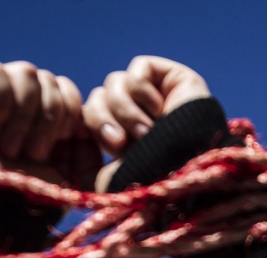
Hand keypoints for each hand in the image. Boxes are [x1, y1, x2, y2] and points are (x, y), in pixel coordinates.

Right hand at [0, 61, 100, 188]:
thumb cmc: (29, 201)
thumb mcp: (72, 177)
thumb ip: (90, 150)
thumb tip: (97, 124)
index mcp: (44, 121)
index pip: (68, 91)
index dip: (70, 115)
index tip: (56, 149)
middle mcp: (18, 105)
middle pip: (51, 80)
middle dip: (49, 120)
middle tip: (32, 154)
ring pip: (27, 73)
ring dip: (24, 117)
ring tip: (9, 148)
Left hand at [83, 56, 210, 190]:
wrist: (186, 169)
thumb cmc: (154, 180)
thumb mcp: (115, 174)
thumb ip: (96, 153)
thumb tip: (80, 132)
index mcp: (125, 135)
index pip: (91, 112)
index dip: (96, 124)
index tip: (114, 147)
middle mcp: (138, 113)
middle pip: (99, 96)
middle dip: (106, 119)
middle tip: (123, 142)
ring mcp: (155, 93)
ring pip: (115, 82)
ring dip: (125, 109)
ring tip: (147, 130)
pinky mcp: (172, 76)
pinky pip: (137, 69)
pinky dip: (142, 90)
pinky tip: (160, 109)